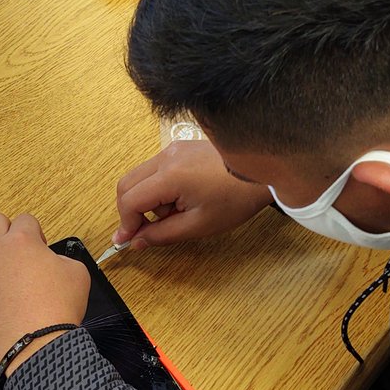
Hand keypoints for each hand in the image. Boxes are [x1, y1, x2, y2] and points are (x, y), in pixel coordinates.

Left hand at [0, 214, 90, 377]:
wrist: (38, 345)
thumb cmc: (57, 312)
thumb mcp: (77, 274)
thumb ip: (61, 257)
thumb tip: (50, 259)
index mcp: (21, 241)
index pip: (25, 220)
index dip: (34, 233)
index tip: (36, 248)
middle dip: (5, 232)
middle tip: (13, 253)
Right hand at [115, 140, 272, 248]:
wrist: (264, 170)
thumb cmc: (237, 198)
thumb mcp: (198, 224)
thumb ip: (162, 234)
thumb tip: (137, 241)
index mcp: (170, 176)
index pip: (129, 200)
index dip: (125, 223)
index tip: (127, 240)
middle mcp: (167, 157)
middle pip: (127, 184)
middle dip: (131, 211)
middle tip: (144, 231)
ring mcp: (173, 149)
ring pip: (140, 176)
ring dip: (146, 200)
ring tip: (174, 214)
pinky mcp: (181, 148)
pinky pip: (156, 169)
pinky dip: (158, 188)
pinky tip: (180, 200)